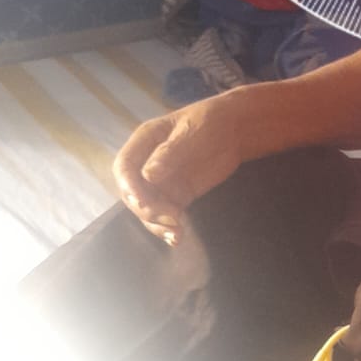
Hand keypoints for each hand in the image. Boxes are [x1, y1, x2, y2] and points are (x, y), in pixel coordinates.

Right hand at [113, 93, 247, 242]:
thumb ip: (169, 153)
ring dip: (157, 223)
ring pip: (148, 207)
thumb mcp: (191, 132)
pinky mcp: (177, 195)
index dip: (130, 186)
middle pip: (134, 192)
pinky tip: (177, 238)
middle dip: (146, 209)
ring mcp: (161, 181)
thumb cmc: (210, 121)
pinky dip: (169, 227)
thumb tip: (148, 175)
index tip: (142, 202)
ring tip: (176, 234)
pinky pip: (166, 214)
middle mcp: (146, 163)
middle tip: (169, 219)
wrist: (235, 129)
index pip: (125, 167)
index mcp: (144, 141)